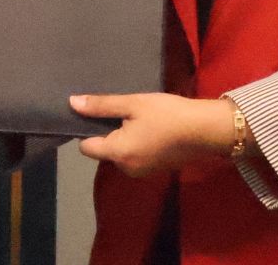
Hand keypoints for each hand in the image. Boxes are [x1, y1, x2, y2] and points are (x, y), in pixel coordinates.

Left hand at [72, 93, 236, 177]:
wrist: (205, 129)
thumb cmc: (167, 114)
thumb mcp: (132, 104)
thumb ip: (101, 106)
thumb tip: (72, 104)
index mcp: (118, 153)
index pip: (86, 147)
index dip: (87, 130)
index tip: (98, 113)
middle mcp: (126, 169)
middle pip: (104, 151)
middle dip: (108, 133)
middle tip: (123, 111)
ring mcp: (142, 172)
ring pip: (120, 154)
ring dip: (124, 139)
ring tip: (138, 118)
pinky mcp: (155, 170)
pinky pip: (135, 158)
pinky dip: (137, 146)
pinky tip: (151, 129)